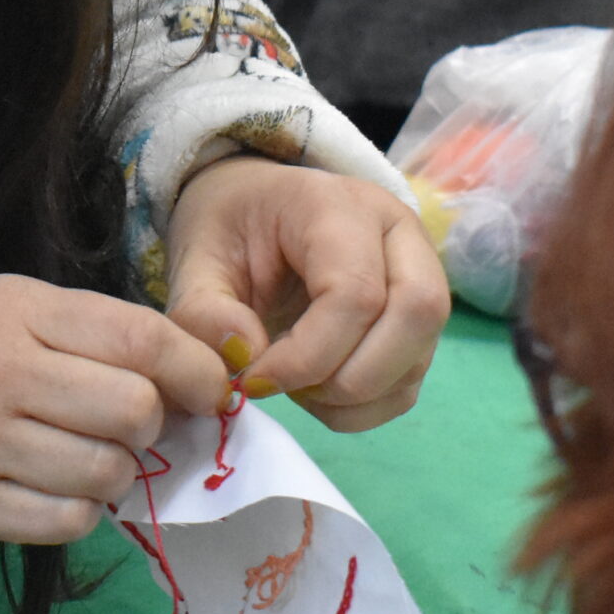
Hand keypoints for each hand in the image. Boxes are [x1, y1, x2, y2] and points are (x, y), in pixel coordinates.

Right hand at [0, 275, 229, 544]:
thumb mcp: (19, 313)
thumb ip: (104, 332)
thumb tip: (207, 374)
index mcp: (16, 312)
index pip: (138, 337)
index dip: (193, 368)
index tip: (210, 389)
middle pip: (133, 410)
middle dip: (152, 424)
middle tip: (129, 424)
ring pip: (107, 472)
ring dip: (117, 471)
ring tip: (89, 456)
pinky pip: (69, 521)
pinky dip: (83, 510)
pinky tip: (60, 488)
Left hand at [163, 155, 448, 430]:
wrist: (252, 213)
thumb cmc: (228, 232)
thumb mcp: (194, 261)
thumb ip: (204, 312)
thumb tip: (248, 358)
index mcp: (337, 205)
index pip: (356, 292)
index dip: (308, 355)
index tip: (254, 379)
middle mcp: (396, 230)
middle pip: (418, 314)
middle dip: (348, 379)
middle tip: (285, 387)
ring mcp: (420, 272)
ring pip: (418, 356)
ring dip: (354, 397)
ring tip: (296, 386)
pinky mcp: (419, 320)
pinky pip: (410, 382)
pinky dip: (363, 408)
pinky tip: (316, 391)